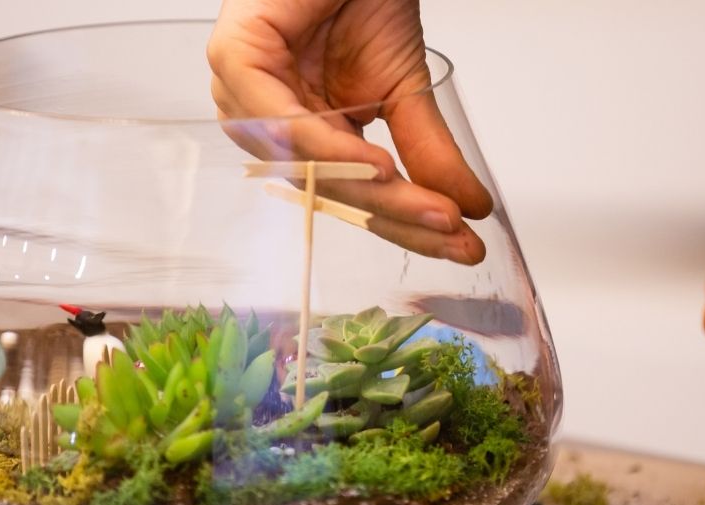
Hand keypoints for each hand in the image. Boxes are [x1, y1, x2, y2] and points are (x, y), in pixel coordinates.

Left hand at [208, 0, 490, 263]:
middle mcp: (266, 120)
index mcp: (300, 131)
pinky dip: (331, 149)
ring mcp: (243, 94)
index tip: (461, 245)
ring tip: (431, 208)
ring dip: (371, 192)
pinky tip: (379, 165)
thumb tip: (471, 207)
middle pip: (328, 190)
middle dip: (397, 215)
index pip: (349, 194)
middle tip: (452, 230)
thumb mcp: (405, 87)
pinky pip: (280, 123)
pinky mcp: (234, 60)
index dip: (405, 222)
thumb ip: (427, 150)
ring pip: (306, 167)